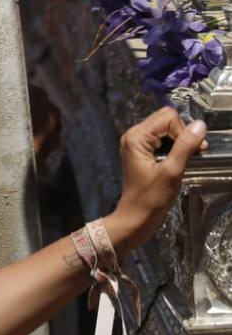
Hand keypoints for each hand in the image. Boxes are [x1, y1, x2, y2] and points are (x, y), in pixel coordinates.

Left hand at [107, 107, 206, 252]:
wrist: (136, 217)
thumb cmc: (150, 199)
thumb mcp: (172, 172)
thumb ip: (185, 146)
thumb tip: (199, 126)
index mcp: (136, 137)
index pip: (167, 117)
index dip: (185, 130)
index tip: (196, 149)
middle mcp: (133, 136)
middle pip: (166, 119)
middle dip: (183, 133)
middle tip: (194, 153)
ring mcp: (137, 144)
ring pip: (165, 128)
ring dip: (180, 141)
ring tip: (187, 158)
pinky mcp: (142, 152)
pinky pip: (162, 139)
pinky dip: (174, 146)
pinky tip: (178, 160)